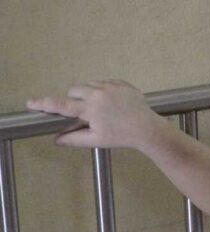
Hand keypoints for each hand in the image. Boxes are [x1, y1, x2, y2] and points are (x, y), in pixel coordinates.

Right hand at [26, 80, 163, 149]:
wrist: (148, 129)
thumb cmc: (122, 136)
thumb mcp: (97, 140)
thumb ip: (74, 139)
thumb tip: (57, 140)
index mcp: (90, 109)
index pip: (61, 105)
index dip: (45, 104)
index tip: (31, 102)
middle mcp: (98, 94)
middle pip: (74, 91)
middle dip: (75, 100)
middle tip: (85, 113)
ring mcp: (110, 86)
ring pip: (89, 84)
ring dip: (89, 94)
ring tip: (102, 108)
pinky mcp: (121, 83)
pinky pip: (105, 82)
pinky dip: (104, 90)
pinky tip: (113, 103)